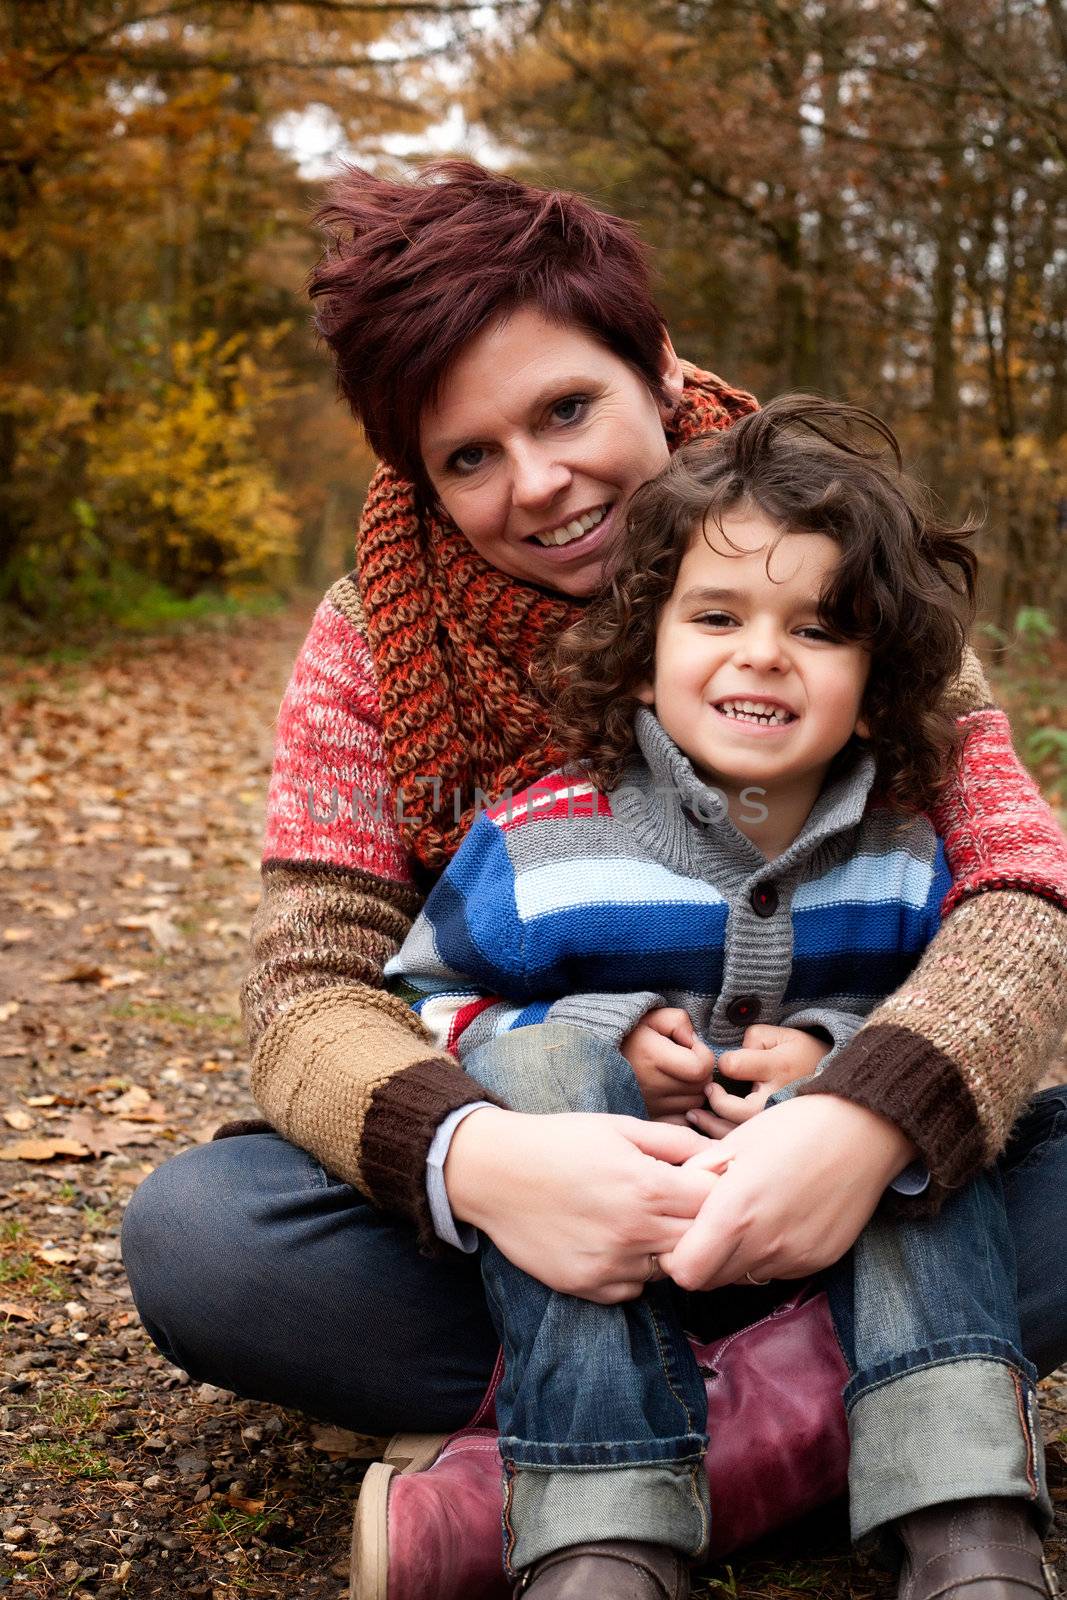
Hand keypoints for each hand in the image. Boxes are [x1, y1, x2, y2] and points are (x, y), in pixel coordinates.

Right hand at [444, 1105, 720, 1302]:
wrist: (494, 1172)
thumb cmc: (558, 1141)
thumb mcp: (619, 1126)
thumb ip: (674, 1142)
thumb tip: (719, 1154)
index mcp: (648, 1187)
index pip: (716, 1204)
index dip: (716, 1192)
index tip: (702, 1182)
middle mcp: (636, 1233)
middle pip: (699, 1242)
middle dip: (698, 1223)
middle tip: (677, 1204)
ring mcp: (612, 1265)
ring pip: (669, 1269)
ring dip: (666, 1248)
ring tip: (641, 1220)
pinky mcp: (588, 1286)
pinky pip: (634, 1289)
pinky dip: (634, 1271)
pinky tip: (614, 1241)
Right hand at [620, 1007, 715, 1119]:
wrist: (599, 1054)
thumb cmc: (631, 1033)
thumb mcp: (653, 1016)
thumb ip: (679, 1021)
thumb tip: (693, 1041)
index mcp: (652, 1057)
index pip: (700, 1067)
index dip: (703, 1054)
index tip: (692, 1045)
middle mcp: (650, 1086)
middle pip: (700, 1087)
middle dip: (701, 1071)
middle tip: (686, 1058)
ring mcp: (649, 1106)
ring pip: (694, 1103)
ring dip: (694, 1089)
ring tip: (678, 1074)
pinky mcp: (649, 1118)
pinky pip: (682, 1119)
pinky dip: (685, 1108)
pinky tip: (675, 1093)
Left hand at [660, 1093, 917, 1290]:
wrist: (863, 1131)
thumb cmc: (794, 1127)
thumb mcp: (736, 1140)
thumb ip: (698, 1174)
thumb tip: (673, 1194)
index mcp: (736, 1210)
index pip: (685, 1272)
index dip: (676, 1257)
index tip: (681, 1235)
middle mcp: (765, 1244)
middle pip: (711, 1281)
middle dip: (702, 1259)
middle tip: (710, 1226)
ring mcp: (794, 1257)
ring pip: (743, 1278)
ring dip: (734, 1259)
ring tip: (746, 1220)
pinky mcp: (818, 1261)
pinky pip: (776, 1272)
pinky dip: (766, 1256)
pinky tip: (777, 1221)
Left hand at [686, 1025, 830, 1137]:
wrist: (837, 1083)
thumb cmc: (802, 1055)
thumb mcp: (783, 1036)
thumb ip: (755, 1038)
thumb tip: (732, 1057)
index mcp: (778, 1068)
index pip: (735, 1066)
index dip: (724, 1063)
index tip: (723, 1064)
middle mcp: (777, 1098)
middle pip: (736, 1109)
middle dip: (715, 1101)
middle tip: (706, 1090)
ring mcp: (778, 1122)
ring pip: (738, 1132)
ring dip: (710, 1125)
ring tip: (693, 1114)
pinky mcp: (776, 1136)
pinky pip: (746, 1146)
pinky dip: (723, 1142)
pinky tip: (708, 1133)